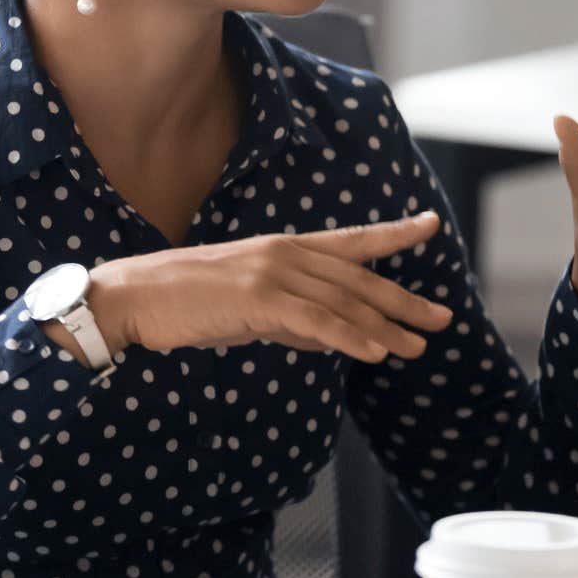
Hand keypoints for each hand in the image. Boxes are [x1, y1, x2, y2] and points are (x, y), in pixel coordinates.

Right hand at [84, 212, 453, 361]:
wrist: (135, 297)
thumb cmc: (188, 303)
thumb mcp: (250, 307)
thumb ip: (290, 317)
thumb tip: (327, 336)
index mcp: (284, 248)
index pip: (351, 240)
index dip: (393, 234)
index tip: (430, 225)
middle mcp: (285, 253)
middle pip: (358, 278)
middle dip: (404, 301)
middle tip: (442, 318)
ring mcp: (272, 272)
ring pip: (343, 302)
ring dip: (385, 327)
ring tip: (417, 347)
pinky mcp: (257, 298)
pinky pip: (315, 322)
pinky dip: (349, 337)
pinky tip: (374, 352)